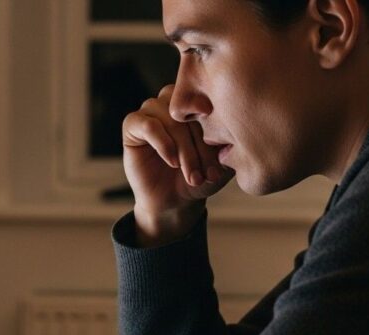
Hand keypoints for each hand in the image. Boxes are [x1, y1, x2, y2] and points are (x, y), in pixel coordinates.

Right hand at [122, 85, 232, 246]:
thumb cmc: (201, 178)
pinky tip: (173, 162)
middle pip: (188, 109)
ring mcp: (151, 110)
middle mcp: (172, 101)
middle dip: (200, 144)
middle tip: (209, 173)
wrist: (176, 201)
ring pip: (170, 118)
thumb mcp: (223, 162)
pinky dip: (164, 144)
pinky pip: (148, 125)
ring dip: (184, 149)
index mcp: (195, 102)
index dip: (216, 125)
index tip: (223, 151)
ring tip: (192, 174)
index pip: (207, 100)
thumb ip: (231, 144)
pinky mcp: (132, 125)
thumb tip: (237, 131)